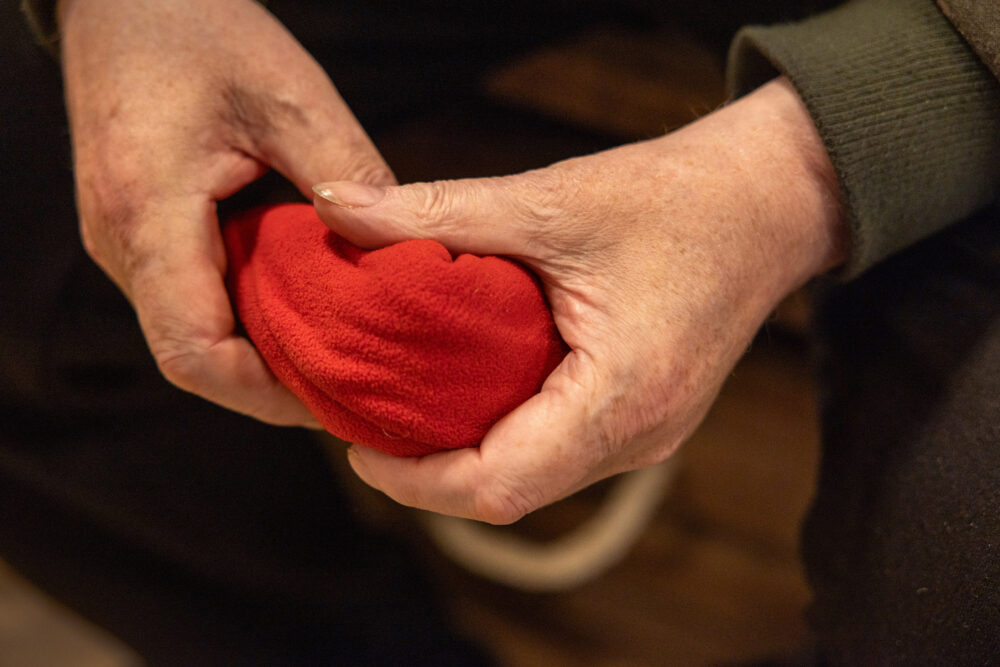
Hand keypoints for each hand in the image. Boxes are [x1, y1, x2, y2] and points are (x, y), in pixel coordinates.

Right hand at [59, 0, 393, 424]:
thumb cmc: (200, 29)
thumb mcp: (292, 96)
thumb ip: (347, 175)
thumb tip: (397, 251)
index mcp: (149, 212)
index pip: (196, 352)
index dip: (266, 393)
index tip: (334, 395)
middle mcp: (120, 241)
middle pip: (195, 356)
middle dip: (272, 383)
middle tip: (352, 382)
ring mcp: (120, 240)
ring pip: (191, 332)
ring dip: (259, 351)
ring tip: (335, 349)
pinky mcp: (135, 231)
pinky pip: (188, 298)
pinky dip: (243, 315)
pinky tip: (297, 304)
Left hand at [314, 78, 846, 522]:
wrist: (769, 203)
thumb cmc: (674, 199)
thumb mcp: (548, 199)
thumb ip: (435, 208)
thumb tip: (335, 203)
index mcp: (621, 397)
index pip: (498, 485)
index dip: (415, 481)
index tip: (354, 443)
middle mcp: (639, 437)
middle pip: (509, 491)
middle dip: (427, 471)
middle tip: (362, 418)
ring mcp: (647, 436)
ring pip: (532, 478)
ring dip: (463, 456)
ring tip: (400, 407)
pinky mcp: (644, 420)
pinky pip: (558, 454)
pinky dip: (502, 436)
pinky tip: (462, 395)